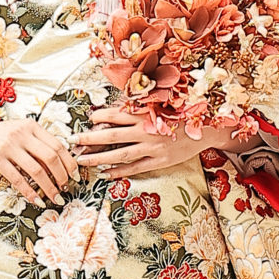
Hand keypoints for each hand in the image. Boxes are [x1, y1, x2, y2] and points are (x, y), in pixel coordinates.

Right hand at [0, 115, 78, 206]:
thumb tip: (61, 164)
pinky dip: (30, 192)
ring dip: (49, 187)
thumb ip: (38, 143)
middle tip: (66, 188)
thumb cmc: (1, 136)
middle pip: (50, 157)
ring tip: (56, 198)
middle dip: (62, 176)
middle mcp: (22, 134)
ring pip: (36, 170)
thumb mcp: (21, 133)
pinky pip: (17, 179)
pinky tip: (37, 200)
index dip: (69, 162)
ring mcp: (8, 146)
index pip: (57, 145)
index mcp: (31, 126)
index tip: (76, 176)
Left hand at [72, 104, 242, 178]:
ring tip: (83, 161)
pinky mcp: (160, 161)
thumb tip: (115, 107)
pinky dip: (119, 171)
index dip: (99, 116)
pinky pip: (135, 168)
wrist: (206, 128)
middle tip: (73, 141)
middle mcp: (146, 130)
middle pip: (112, 135)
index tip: (87, 118)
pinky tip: (106, 174)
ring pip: (120, 154)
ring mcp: (152, 147)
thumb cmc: (180, 112)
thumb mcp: (160, 104)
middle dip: (90, 139)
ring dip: (100, 158)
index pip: (116, 114)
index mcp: (145, 113)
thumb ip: (138, 105)